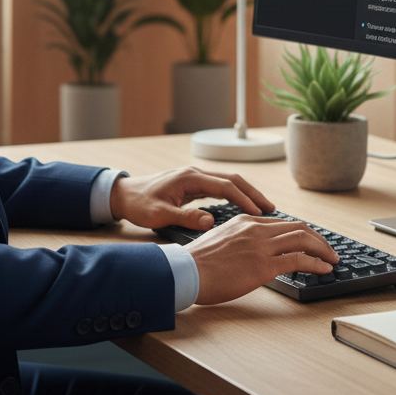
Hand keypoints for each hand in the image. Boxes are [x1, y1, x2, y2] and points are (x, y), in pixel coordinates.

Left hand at [109, 166, 274, 230]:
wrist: (124, 195)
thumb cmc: (139, 204)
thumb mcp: (159, 215)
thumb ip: (185, 217)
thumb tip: (210, 220)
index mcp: (190, 178)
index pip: (226, 186)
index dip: (245, 199)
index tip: (259, 213)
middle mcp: (195, 174)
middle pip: (232, 180)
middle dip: (253, 193)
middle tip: (271, 208)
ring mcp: (195, 178)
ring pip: (228, 182)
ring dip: (246, 193)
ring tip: (262, 208)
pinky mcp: (192, 184)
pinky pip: (220, 187)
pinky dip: (234, 195)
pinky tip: (242, 206)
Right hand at [185, 214, 339, 304]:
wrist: (186, 272)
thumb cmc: (197, 264)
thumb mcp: (221, 241)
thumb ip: (239, 240)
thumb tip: (251, 252)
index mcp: (245, 222)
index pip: (282, 223)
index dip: (301, 233)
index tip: (310, 243)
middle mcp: (255, 228)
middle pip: (297, 228)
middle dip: (317, 239)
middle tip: (328, 250)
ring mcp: (260, 246)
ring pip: (302, 240)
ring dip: (322, 249)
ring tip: (332, 259)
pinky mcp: (263, 265)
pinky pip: (298, 260)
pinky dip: (316, 262)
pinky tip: (324, 269)